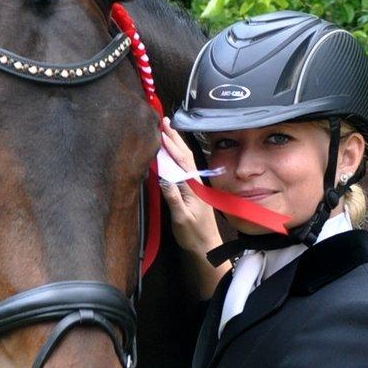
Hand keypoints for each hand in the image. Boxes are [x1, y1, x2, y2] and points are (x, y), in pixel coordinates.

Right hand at [158, 119, 223, 257]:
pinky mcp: (193, 190)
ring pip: (186, 159)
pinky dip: (178, 155)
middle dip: (175, 137)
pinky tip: (174, 152)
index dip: (170, 145)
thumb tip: (163, 178)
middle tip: (164, 121)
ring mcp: (195, 186)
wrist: (206, 247)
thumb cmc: (193, 235)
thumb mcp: (181, 218)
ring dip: (177, 144)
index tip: (161, 131)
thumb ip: (173, 198)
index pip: (181, 161)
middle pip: (185, 155)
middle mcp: (195, 183)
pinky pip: (185, 168)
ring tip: (168, 130)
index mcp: (193, 187)